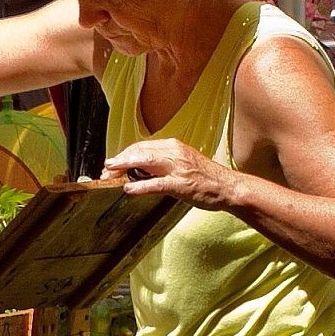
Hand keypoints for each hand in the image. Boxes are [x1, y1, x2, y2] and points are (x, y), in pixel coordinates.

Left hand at [102, 138, 234, 210]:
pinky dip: (140, 186)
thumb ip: (162, 164)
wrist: (228, 187)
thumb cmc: (205, 179)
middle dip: (120, 160)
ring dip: (124, 167)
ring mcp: (178, 168)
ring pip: (145, 162)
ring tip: (109, 173)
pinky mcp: (180, 184)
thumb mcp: (182, 164)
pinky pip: (156, 184)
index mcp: (174, 146)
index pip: (142, 146)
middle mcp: (174, 153)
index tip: (113, 163)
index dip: (124, 155)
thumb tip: (138, 170)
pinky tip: (128, 189)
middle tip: (106, 170)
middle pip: (139, 152)